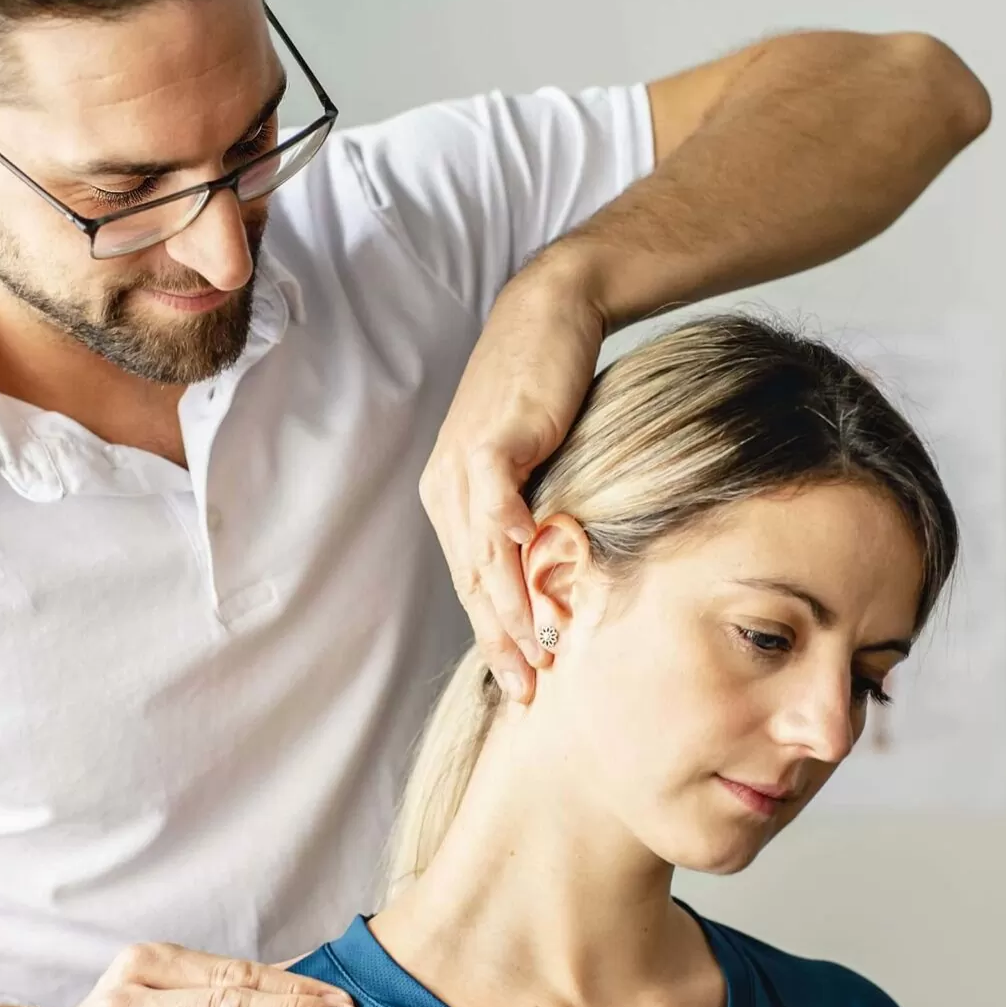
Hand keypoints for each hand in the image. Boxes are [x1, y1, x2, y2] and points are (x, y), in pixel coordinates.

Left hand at [420, 255, 607, 702]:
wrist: (552, 316)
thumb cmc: (549, 394)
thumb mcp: (536, 468)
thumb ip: (536, 519)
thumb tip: (557, 576)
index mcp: (452, 502)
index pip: (472, 585)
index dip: (495, 638)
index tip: (522, 683)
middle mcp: (448, 488)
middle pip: (472, 581)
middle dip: (501, 640)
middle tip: (528, 689)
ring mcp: (464, 465)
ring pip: (483, 551)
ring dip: (509, 603)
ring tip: (539, 646)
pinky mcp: (491, 438)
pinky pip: (495, 498)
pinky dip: (509, 533)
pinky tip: (530, 565)